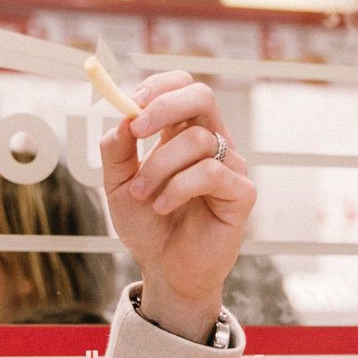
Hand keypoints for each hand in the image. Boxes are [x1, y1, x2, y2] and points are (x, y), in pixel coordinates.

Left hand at [99, 70, 253, 341]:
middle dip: (165, 105)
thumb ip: (116, 151)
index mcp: (181, 133)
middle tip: (137, 129)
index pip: (181, 87)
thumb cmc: (146, 225)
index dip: (158, 86)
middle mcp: (210, 143)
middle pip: (201, 95)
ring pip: (197, 140)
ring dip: (159, 166)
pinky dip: (178, 188)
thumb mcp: (117, 185)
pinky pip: (211, 174)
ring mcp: (229, 166)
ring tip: (141, 195)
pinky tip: (163, 207)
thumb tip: (121, 119)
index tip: (130, 102)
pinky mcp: (241, 193)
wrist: (165, 271)